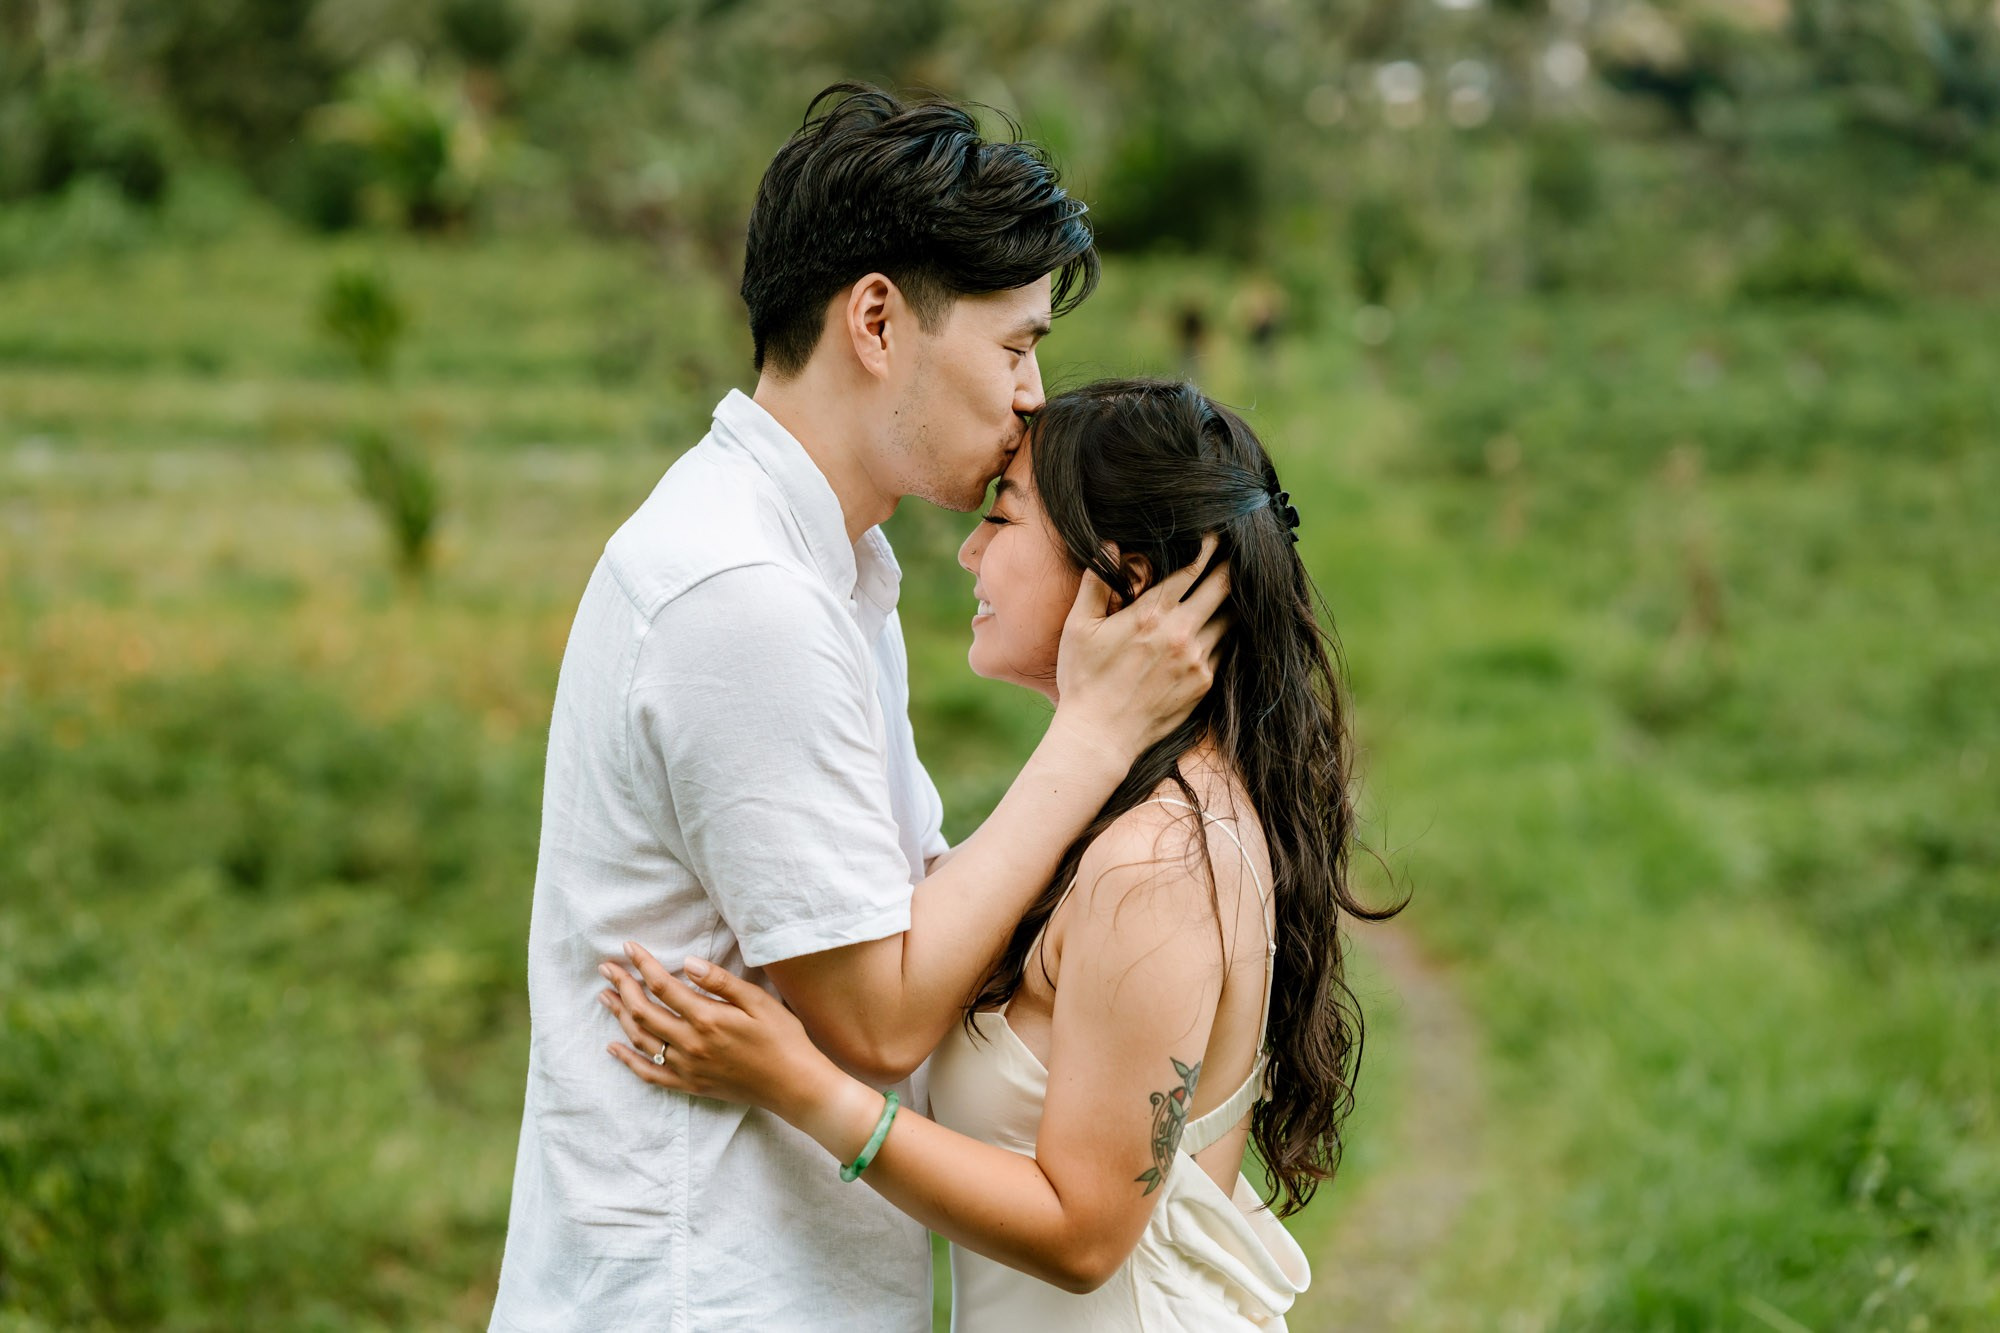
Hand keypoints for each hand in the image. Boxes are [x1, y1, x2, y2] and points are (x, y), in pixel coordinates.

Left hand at [598, 944, 842, 1125]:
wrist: (794, 1086)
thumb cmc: (783, 1038)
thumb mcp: (758, 1002)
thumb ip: (720, 982)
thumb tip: (686, 963)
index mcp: (707, 1019)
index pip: (662, 986)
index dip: (642, 964)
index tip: (628, 946)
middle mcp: (690, 1044)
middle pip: (642, 1011)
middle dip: (621, 986)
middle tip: (606, 968)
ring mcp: (687, 1067)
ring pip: (640, 1040)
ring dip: (619, 1016)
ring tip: (605, 996)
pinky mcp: (690, 1084)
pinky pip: (648, 1074)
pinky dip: (627, 1059)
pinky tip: (613, 1047)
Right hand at [1053, 534, 1232, 758]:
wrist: (1100, 736)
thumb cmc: (1084, 680)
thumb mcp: (1078, 628)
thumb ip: (1095, 583)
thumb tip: (1109, 545)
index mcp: (1151, 614)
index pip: (1192, 568)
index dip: (1208, 547)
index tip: (1213, 535)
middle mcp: (1181, 633)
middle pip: (1222, 587)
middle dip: (1230, 565)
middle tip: (1237, 551)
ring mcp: (1197, 660)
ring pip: (1231, 618)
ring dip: (1233, 599)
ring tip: (1234, 584)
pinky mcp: (1204, 683)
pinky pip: (1226, 647)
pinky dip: (1228, 631)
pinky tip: (1225, 622)